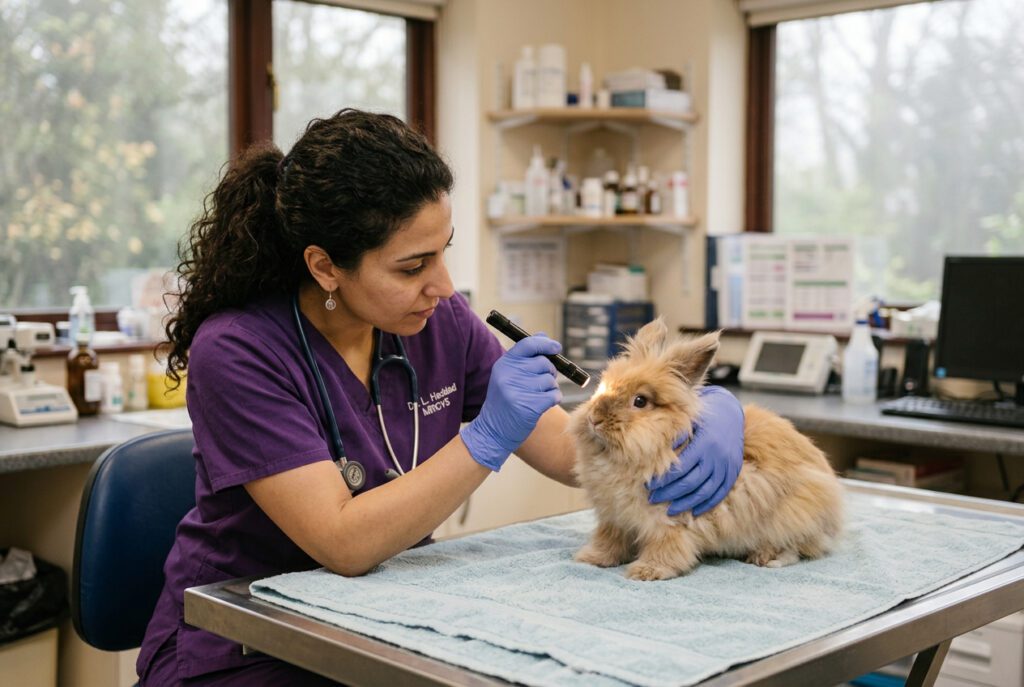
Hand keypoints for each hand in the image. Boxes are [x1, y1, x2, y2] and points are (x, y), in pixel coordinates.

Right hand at [460, 335, 562, 470]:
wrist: (493, 431)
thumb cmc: (504, 401)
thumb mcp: (507, 375)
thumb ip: (525, 357)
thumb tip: (544, 336)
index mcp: (504, 364)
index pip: (528, 344)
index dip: (546, 344)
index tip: (557, 347)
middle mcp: (509, 375)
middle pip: (544, 363)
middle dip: (549, 372)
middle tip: (539, 384)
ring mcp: (519, 391)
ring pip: (550, 380)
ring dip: (550, 389)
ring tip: (536, 397)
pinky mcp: (530, 406)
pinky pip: (554, 395)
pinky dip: (553, 399)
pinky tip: (541, 405)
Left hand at [647, 386, 743, 515]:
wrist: (729, 414)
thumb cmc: (700, 420)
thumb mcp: (688, 422)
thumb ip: (674, 437)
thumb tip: (655, 452)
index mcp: (703, 444)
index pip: (680, 468)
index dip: (663, 480)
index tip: (647, 486)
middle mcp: (716, 457)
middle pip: (691, 482)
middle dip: (669, 493)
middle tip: (652, 500)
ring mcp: (726, 466)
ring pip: (705, 491)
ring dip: (686, 503)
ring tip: (669, 511)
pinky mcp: (732, 473)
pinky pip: (720, 493)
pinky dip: (707, 504)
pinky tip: (694, 511)